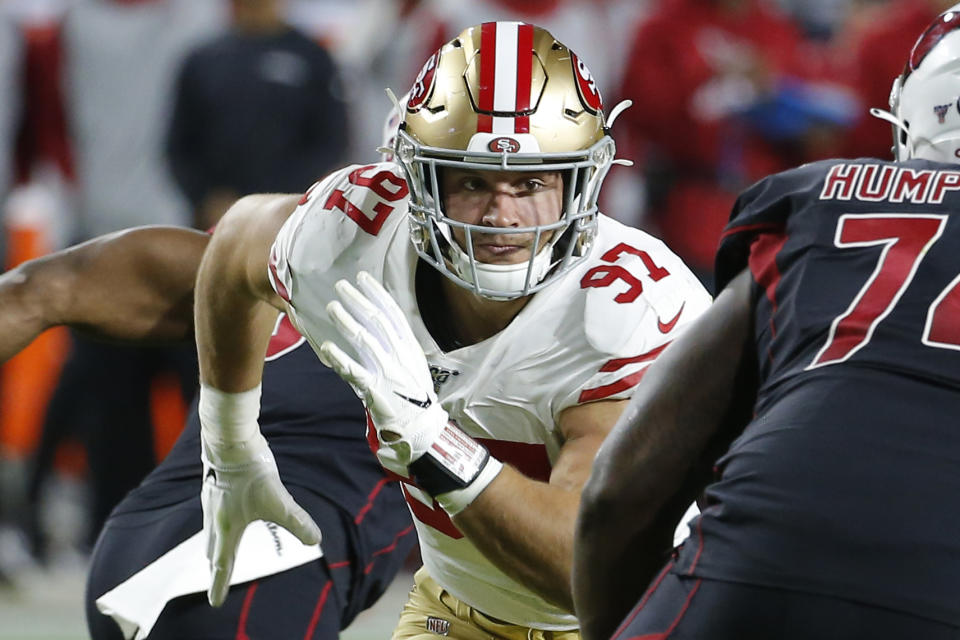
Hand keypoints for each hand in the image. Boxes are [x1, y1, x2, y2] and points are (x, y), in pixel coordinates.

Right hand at [200, 429, 320, 605]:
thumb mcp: (280, 500)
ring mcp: (210, 502)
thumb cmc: (251, 472)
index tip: (215, 602)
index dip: (220, 585)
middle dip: (216, 567)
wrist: (230, 440)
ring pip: (210, 532)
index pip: (223, 565)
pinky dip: (215, 525)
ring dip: (214, 547)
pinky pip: (211, 513)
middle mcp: (215, 519)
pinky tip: (223, 514)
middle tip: (217, 579)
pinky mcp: (212, 487)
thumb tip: (316, 539)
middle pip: (213, 551)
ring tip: (218, 552)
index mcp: (228, 529)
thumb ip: (298, 521)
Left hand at [320, 272, 501, 512]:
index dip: (377, 294)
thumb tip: (375, 326)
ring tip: (331, 307)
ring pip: (365, 341)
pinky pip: (355, 372)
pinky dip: (340, 359)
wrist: (422, 430)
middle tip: (341, 286)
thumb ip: (395, 347)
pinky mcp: (376, 391)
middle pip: (377, 321)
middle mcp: (400, 356)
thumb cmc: (413, 397)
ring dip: (347, 322)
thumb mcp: (411, 366)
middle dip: (358, 300)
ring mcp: (389, 373)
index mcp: (410, 348)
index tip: (363, 278)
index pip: (393, 314)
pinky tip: (326, 347)